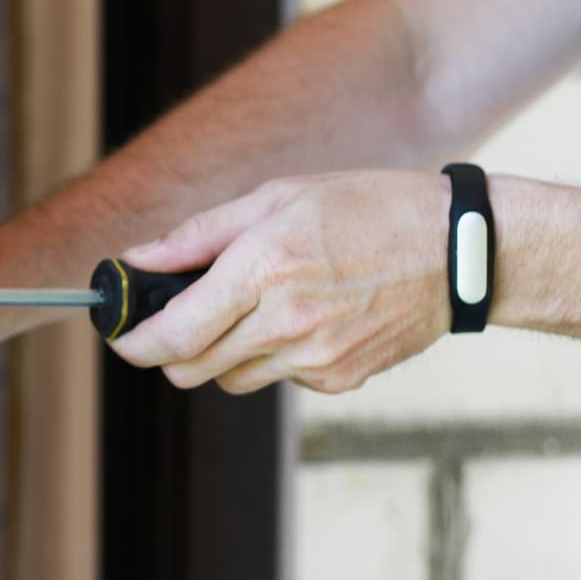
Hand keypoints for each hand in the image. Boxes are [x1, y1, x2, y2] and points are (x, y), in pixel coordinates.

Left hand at [113, 171, 451, 393]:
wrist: (460, 252)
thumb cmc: (367, 210)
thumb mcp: (278, 200)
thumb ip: (198, 237)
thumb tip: (137, 260)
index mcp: (262, 271)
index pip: (172, 336)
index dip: (133, 343)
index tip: (120, 336)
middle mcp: (284, 323)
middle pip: (189, 369)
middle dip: (169, 352)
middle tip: (176, 322)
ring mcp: (313, 358)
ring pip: (229, 379)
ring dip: (221, 353)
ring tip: (257, 307)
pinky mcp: (337, 379)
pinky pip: (277, 379)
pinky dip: (271, 357)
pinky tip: (304, 318)